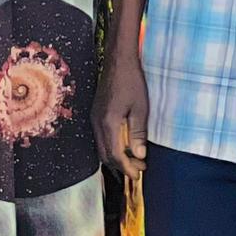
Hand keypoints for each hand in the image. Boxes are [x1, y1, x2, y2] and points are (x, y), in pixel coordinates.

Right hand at [94, 52, 148, 176]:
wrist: (118, 60)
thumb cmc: (132, 80)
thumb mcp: (140, 108)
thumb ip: (138, 133)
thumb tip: (139, 155)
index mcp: (108, 123)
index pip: (114, 155)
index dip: (126, 168)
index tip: (138, 174)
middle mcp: (97, 123)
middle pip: (105, 155)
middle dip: (121, 166)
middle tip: (139, 169)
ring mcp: (94, 118)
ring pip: (102, 147)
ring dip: (116, 157)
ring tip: (134, 159)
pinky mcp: (96, 114)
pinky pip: (101, 138)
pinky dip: (112, 147)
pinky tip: (124, 145)